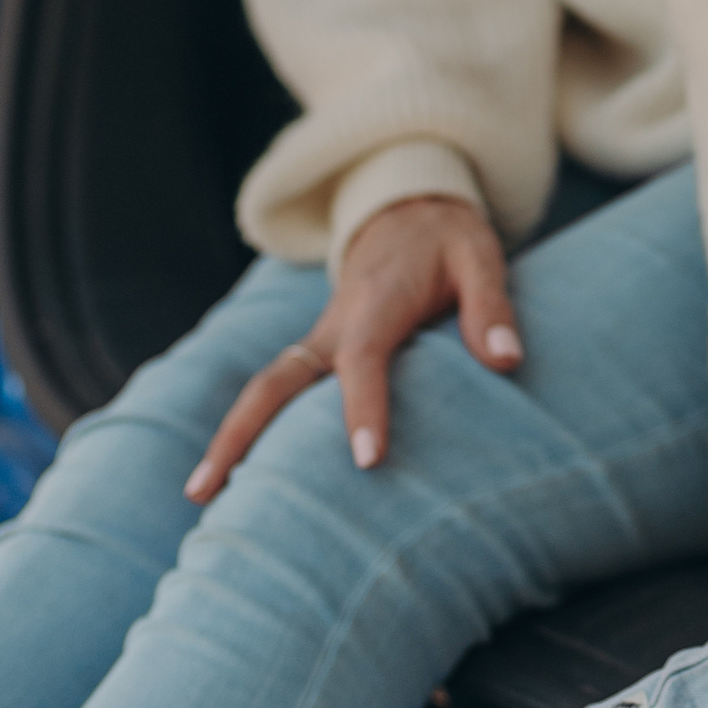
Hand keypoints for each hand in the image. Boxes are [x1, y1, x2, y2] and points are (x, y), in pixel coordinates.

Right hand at [185, 195, 518, 500]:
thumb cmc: (448, 240)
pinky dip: (254, 430)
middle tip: (204, 491)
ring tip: (200, 499)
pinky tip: (240, 480)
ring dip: (232, 439)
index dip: (363, 407)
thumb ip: (492, 307)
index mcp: (377, 302)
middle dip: (240, 434)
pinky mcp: (317, 353)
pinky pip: (280, 393)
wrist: (406, 208)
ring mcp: (319, 341)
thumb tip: (507, 361)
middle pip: (275, 381)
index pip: (363, 359)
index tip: (369, 460)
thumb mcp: (481, 257)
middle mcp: (335, 326)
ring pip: (266, 390)